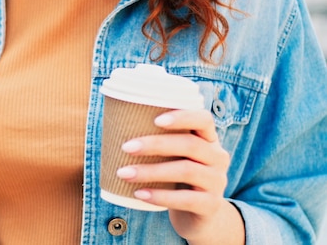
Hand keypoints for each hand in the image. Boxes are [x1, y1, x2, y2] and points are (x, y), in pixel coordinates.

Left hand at [116, 110, 243, 243]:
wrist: (198, 217)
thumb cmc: (177, 179)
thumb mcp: (174, 157)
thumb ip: (159, 142)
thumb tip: (116, 124)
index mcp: (208, 139)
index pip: (204, 119)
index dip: (182, 116)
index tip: (155, 119)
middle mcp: (218, 157)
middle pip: (190, 144)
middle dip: (155, 144)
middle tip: (126, 147)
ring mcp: (217, 181)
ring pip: (186, 171)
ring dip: (151, 171)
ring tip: (124, 173)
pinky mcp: (211, 204)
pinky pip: (186, 199)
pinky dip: (160, 196)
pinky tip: (139, 194)